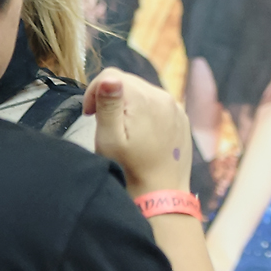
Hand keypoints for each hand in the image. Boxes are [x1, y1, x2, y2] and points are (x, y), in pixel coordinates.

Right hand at [84, 68, 191, 196]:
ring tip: (123, 132)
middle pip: (129, 82)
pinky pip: (159, 105)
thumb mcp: (109, 139)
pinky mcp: (181, 119)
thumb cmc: (130, 169)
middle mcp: (164, 97)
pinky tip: (141, 136)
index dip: (94, 91)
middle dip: (112, 98)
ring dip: (129, 105)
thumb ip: (108, 105)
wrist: (161, 195)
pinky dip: (146, 113)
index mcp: (144, 98)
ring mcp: (176, 108)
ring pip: (144, 93)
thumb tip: (109, 77)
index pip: (112, 74)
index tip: (89, 114)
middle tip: (104, 124)